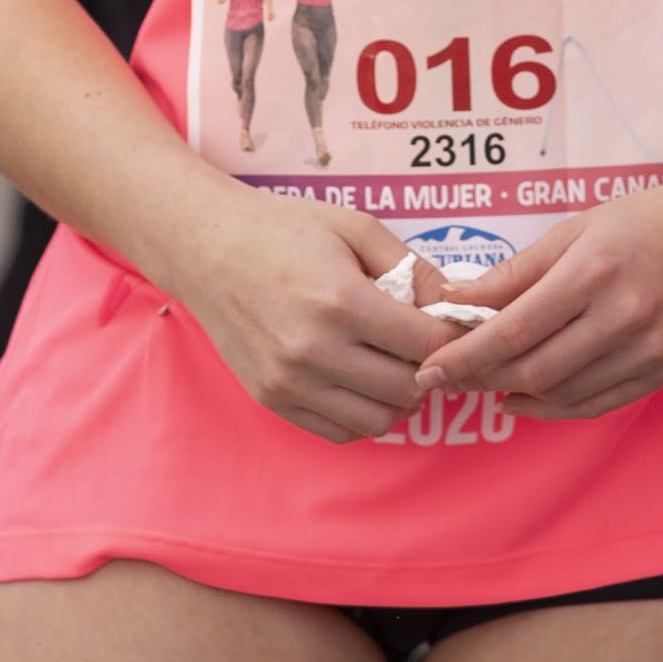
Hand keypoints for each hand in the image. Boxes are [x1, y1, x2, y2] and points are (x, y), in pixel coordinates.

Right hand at [165, 187, 444, 442]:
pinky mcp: (271, 399)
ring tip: (395, 366)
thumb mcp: (357, 229)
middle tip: (425, 346)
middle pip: (407, 388)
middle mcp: (314, 351)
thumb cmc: (287, 231)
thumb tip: (454, 306)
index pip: (428, 344)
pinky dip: (362, 415)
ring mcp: (289, 382)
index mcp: (342, 302)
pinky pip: (338, 432)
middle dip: (429, 369)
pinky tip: (364, 383)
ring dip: (399, 399)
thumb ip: (413, 268)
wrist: (209, 249)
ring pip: (377, 420)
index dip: (452, 336)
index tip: (452, 325)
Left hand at [414, 164, 662, 418]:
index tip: (428, 368)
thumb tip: (455, 303)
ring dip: (514, 394)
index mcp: (594, 271)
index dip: (463, 356)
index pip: (512, 330)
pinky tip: (526, 398)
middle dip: (479, 379)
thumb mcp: (576, 230)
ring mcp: (649, 348)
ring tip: (484, 382)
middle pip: (533, 369)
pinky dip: (555, 408)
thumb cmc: (645, 220)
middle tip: (447, 378)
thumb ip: (515, 272)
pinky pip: (598, 404)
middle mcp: (624, 315)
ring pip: (562, 393)